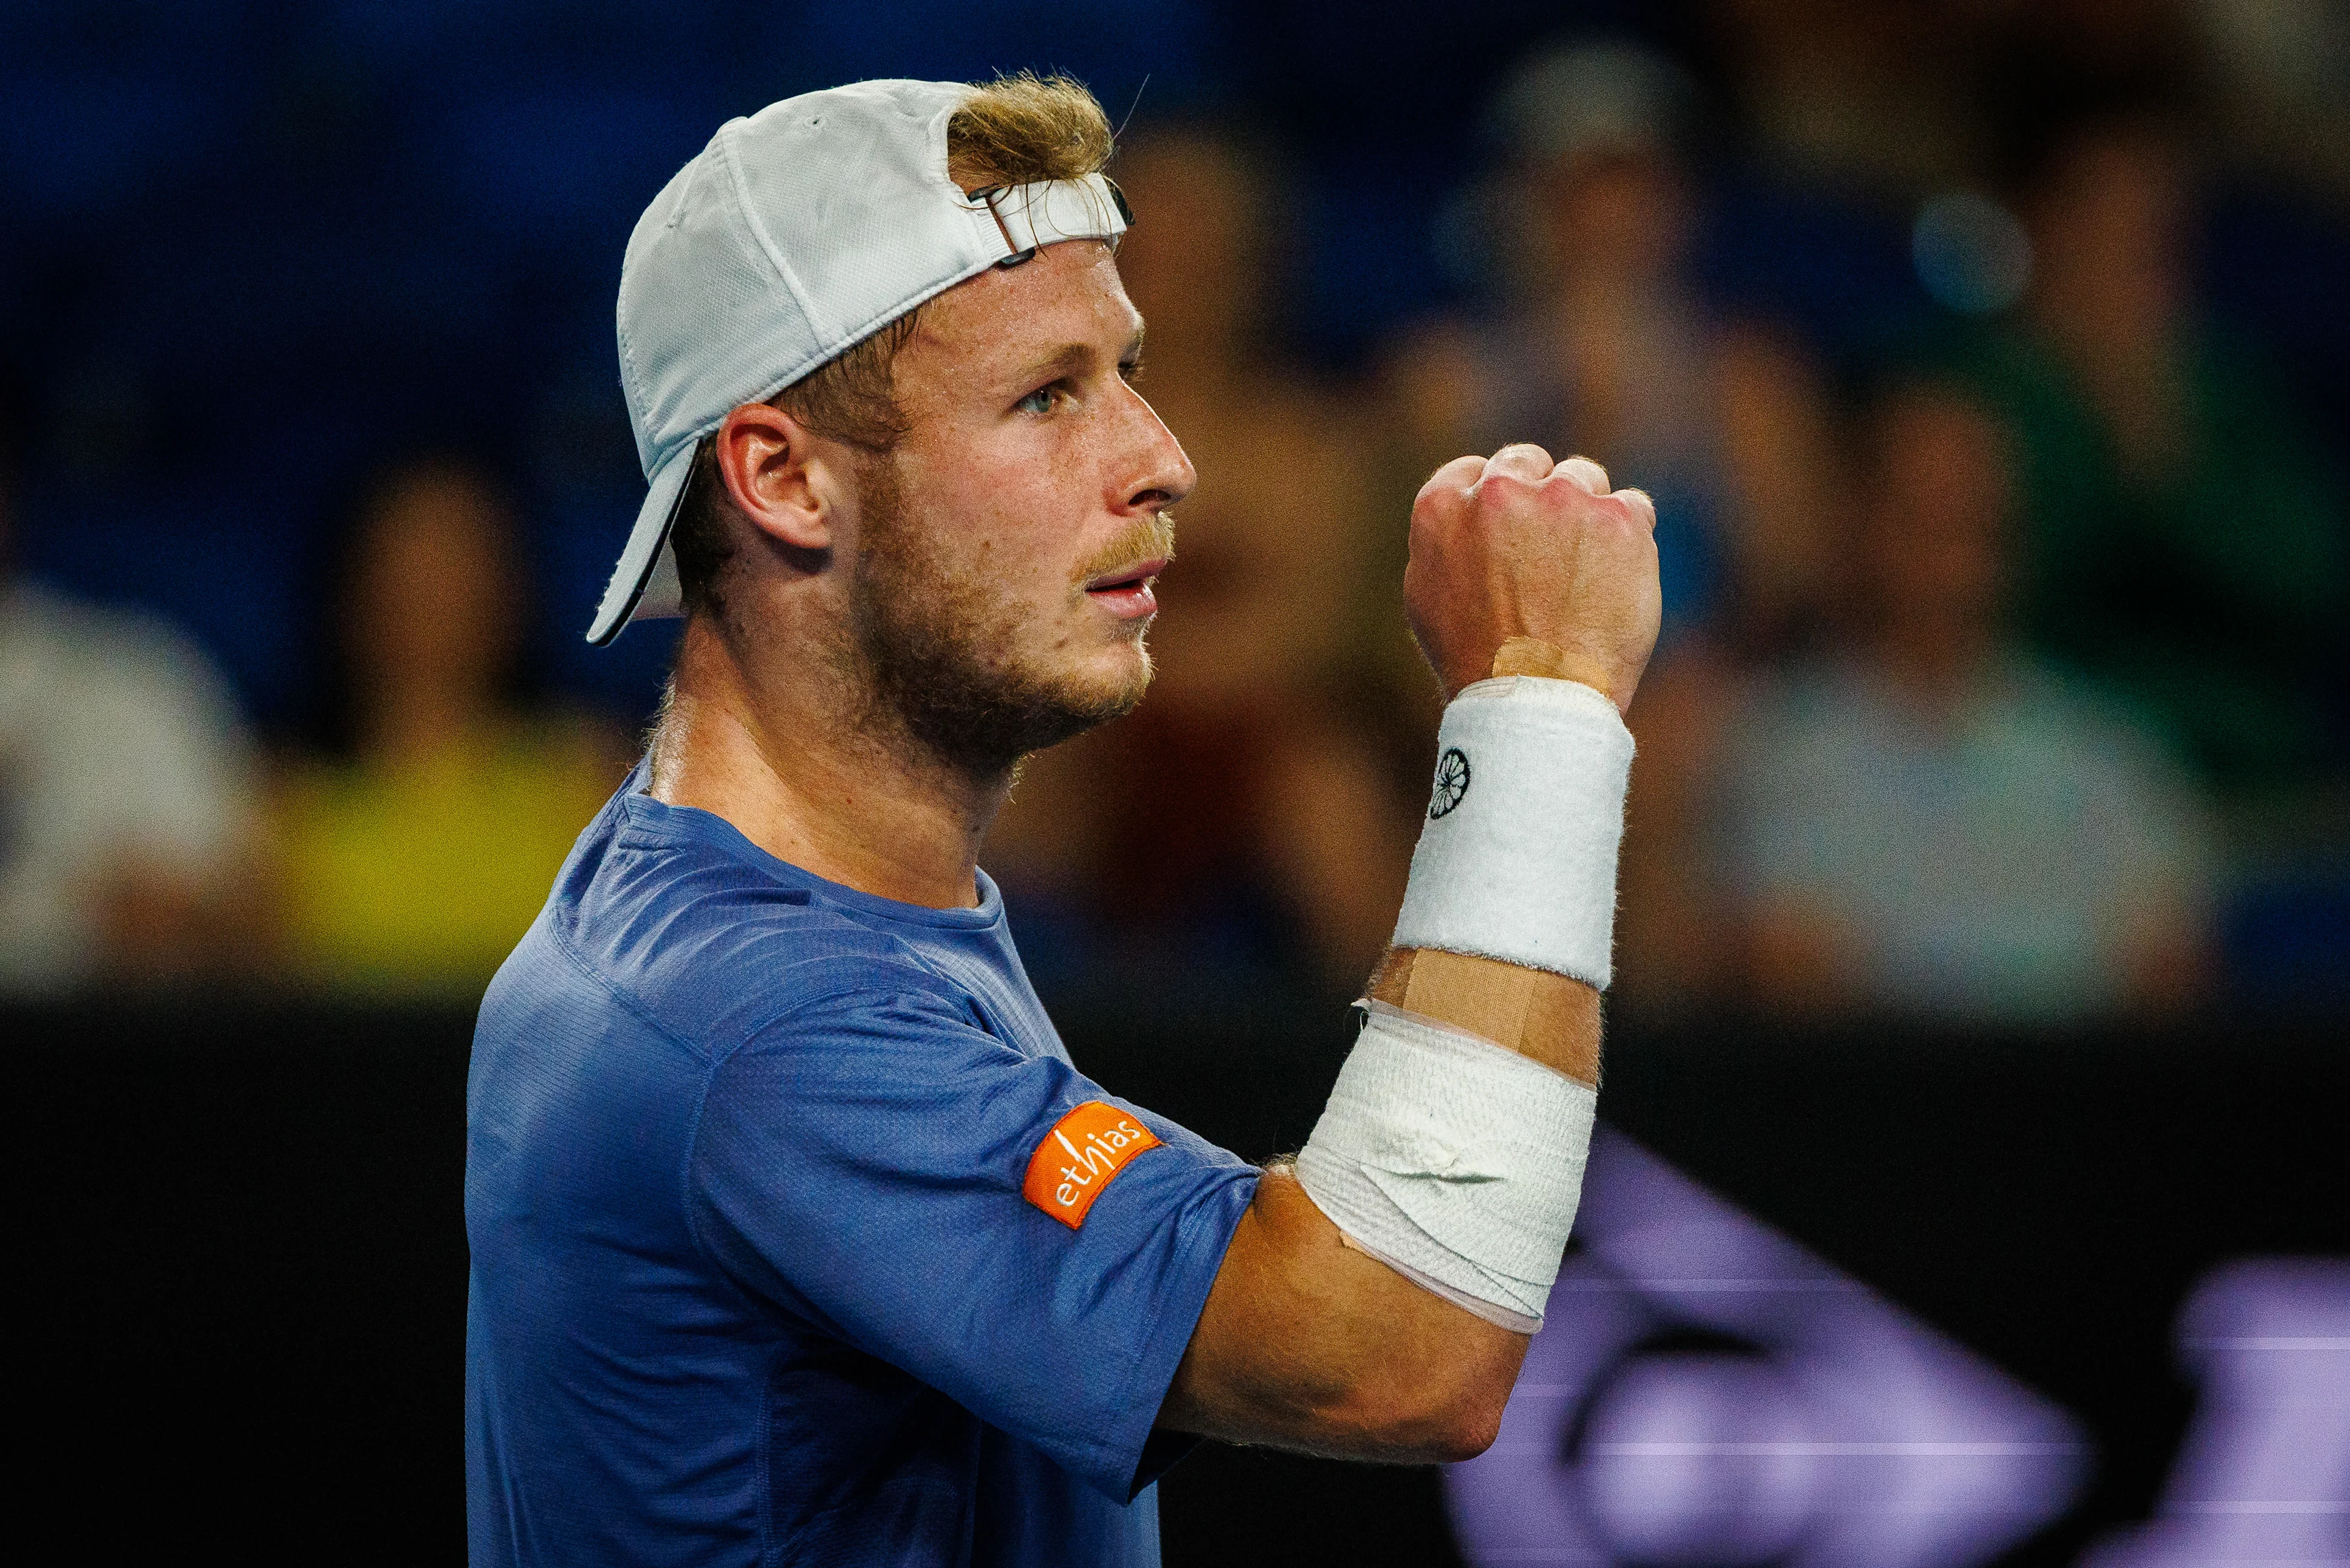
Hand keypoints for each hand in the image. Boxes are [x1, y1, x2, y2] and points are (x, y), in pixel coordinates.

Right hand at [1402, 446, 1660, 710]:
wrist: (1538, 697)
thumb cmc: (1477, 661)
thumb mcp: (1428, 597)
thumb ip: (1447, 542)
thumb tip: (1469, 514)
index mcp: (1443, 508)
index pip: (1473, 472)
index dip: (1492, 497)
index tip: (1508, 525)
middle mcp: (1500, 491)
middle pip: (1528, 462)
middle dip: (1539, 494)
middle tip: (1550, 547)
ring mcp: (1563, 499)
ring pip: (1583, 479)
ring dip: (1586, 514)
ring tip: (1585, 574)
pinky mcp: (1619, 518)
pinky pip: (1633, 507)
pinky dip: (1630, 539)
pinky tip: (1616, 580)